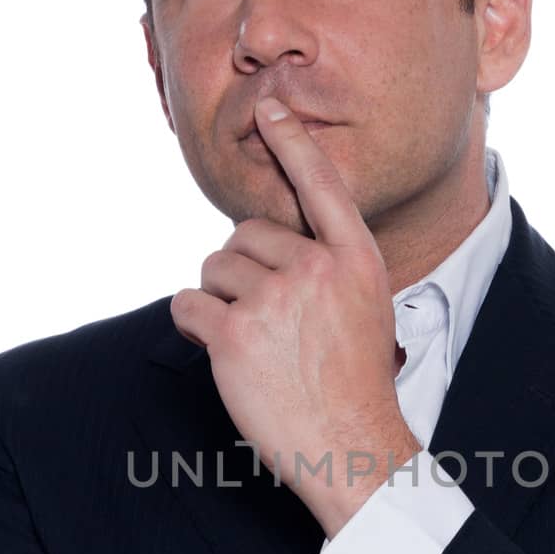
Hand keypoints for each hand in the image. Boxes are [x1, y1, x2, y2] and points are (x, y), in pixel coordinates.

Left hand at [170, 96, 419, 537]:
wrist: (350, 445)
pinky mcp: (233, 335)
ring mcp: (273, 300)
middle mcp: (315, 269)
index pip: (320, 185)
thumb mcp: (365, 310)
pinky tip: (222, 352)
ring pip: (213, 269)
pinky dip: (194, 325)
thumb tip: (272, 245)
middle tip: (261, 316)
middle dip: (239, 269)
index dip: (292, 144)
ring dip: (217, 299)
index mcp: (355, 259)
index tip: (270, 108)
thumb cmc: (355, 385)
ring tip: (249, 341)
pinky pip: (188, 305)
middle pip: (245, 235)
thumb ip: (329, 268)